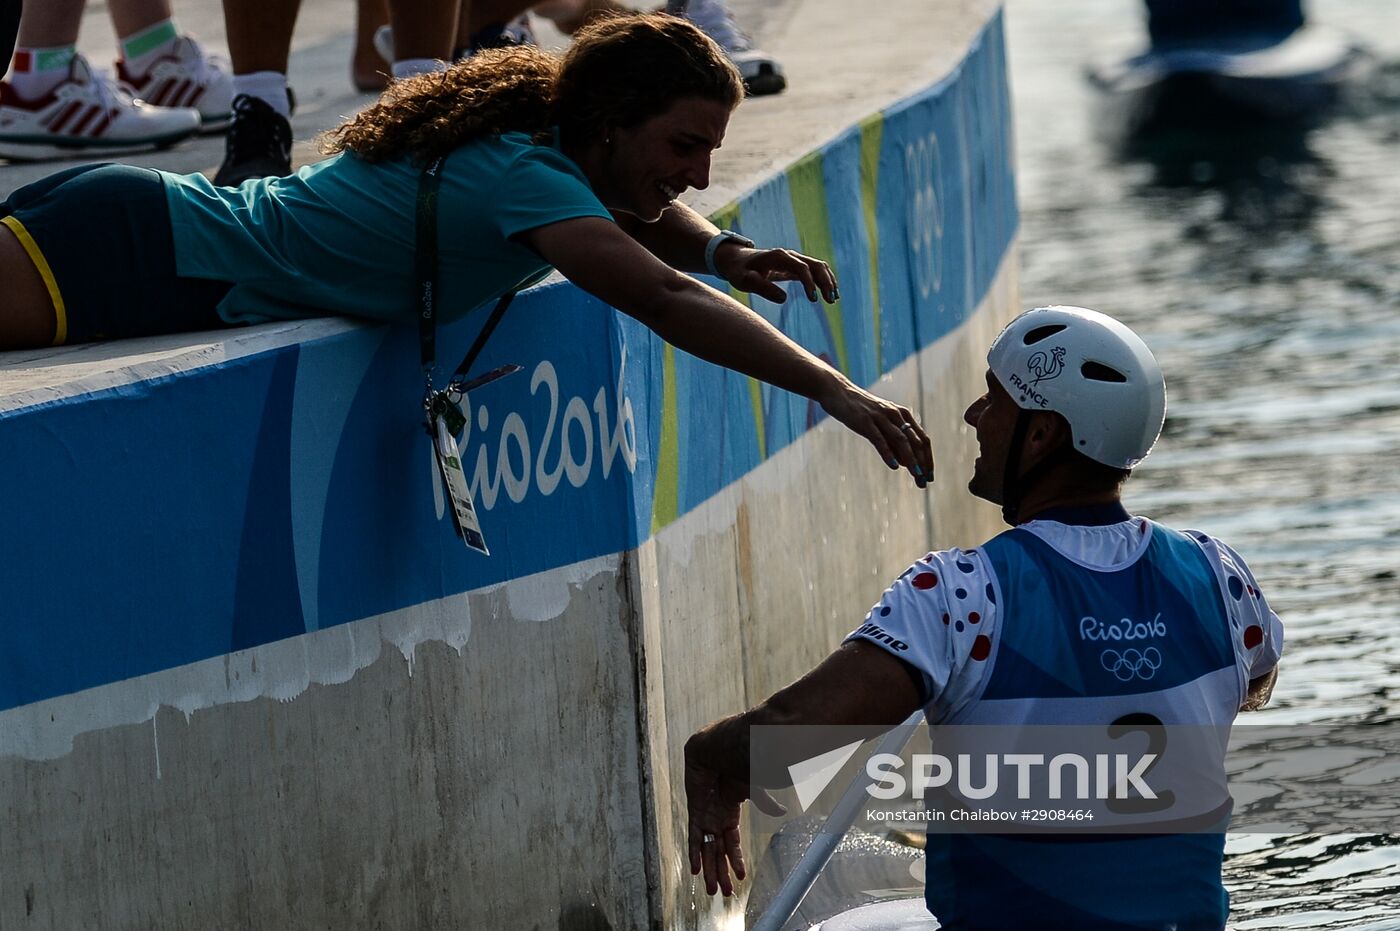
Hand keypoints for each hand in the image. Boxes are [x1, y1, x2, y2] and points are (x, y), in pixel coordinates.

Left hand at [684, 744, 785, 896]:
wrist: (715, 749)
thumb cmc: (734, 764)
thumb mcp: (753, 788)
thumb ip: (764, 802)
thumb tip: (781, 813)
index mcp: (730, 816)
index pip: (733, 845)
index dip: (736, 861)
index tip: (741, 878)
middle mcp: (716, 821)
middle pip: (718, 853)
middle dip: (721, 873)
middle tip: (724, 893)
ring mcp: (705, 818)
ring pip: (707, 851)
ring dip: (710, 870)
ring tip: (712, 890)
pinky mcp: (695, 812)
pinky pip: (693, 838)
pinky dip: (694, 854)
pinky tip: (696, 870)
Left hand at [714, 244, 837, 304]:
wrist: (736, 260)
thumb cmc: (739, 271)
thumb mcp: (744, 280)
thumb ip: (761, 287)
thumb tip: (784, 299)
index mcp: (779, 257)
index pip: (801, 268)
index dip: (809, 283)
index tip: (814, 300)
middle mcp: (790, 256)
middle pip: (815, 265)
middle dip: (826, 282)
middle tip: (831, 301)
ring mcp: (794, 260)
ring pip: (818, 267)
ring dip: (828, 281)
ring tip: (834, 300)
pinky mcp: (795, 266)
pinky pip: (814, 271)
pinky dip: (824, 281)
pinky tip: (829, 295)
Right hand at [818, 378, 934, 486]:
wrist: (838, 392)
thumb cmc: (860, 410)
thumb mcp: (881, 425)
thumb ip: (893, 442)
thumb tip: (906, 463)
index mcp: (902, 415)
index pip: (922, 439)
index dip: (928, 459)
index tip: (930, 477)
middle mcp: (895, 415)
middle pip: (916, 441)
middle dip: (922, 463)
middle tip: (925, 482)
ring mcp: (880, 417)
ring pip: (901, 440)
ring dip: (911, 459)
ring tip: (916, 475)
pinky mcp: (865, 421)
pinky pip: (879, 439)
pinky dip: (888, 453)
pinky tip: (894, 466)